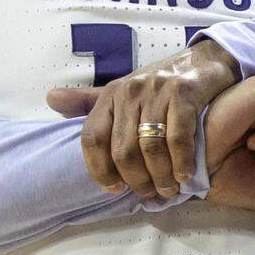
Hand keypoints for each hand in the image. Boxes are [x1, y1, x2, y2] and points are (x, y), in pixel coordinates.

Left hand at [47, 40, 239, 198]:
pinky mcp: (184, 92)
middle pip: (123, 150)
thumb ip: (88, 100)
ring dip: (160, 176)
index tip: (113, 188)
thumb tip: (50, 99)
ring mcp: (157, 91)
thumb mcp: (122, 90)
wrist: (204, 60)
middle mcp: (129, 91)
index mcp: (110, 94)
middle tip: (149, 194)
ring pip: (150, 147)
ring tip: (168, 190)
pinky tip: (185, 175)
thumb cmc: (159, 83)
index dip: (99, 169)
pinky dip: (181, 162)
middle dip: (136, 180)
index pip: (92, 137)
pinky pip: (178, 138)